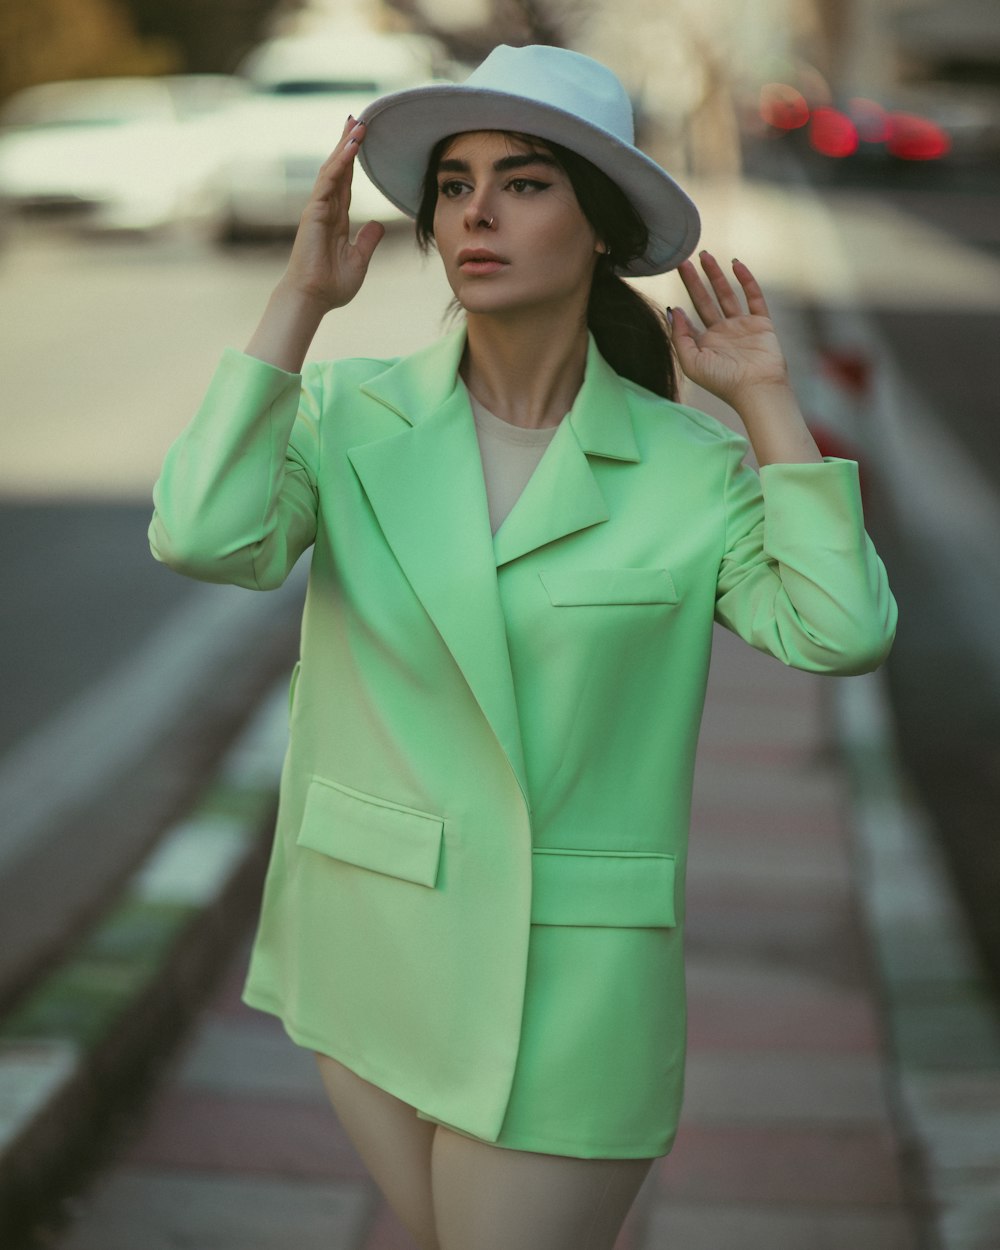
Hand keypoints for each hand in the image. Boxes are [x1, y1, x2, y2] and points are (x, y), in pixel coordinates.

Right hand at [279, 116, 384, 312]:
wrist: (313, 298)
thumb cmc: (331, 285)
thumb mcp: (359, 260)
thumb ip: (368, 241)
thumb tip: (377, 224)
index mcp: (336, 219)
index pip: (345, 182)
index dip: (352, 160)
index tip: (360, 138)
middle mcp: (326, 209)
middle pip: (338, 169)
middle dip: (347, 143)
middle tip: (357, 119)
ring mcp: (318, 209)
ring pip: (332, 170)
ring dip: (344, 146)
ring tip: (356, 124)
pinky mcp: (313, 212)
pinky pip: (328, 182)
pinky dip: (339, 164)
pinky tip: (350, 148)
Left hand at [670, 252, 789, 409]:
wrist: (756, 389)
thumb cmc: (722, 381)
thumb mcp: (691, 363)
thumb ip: (679, 337)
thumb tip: (673, 309)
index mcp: (704, 343)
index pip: (690, 316)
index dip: (681, 301)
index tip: (674, 279)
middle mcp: (722, 333)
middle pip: (705, 300)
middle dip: (694, 281)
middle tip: (684, 260)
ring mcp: (742, 327)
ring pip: (726, 295)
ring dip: (716, 275)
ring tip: (705, 255)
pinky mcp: (761, 323)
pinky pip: (754, 297)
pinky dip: (746, 280)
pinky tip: (735, 264)